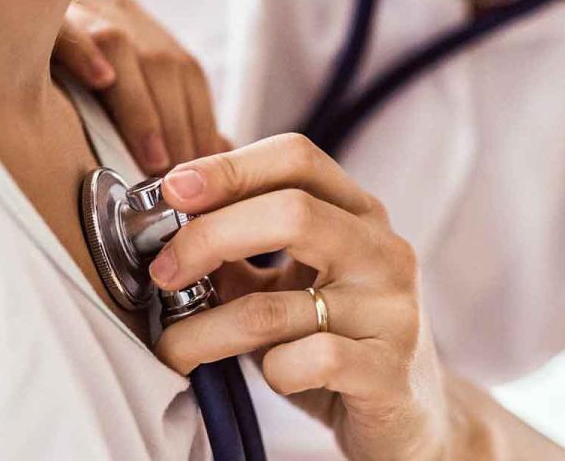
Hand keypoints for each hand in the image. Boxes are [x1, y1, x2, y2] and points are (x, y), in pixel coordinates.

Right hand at [53, 0, 225, 173]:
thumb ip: (165, 110)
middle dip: (178, 125)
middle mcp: (116, 11)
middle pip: (163, 63)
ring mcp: (77, 6)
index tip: (204, 171)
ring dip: (142, 108)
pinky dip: (84, 50)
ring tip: (153, 158)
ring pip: (121, 45)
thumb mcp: (119, 77)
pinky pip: (62, 24)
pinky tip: (100, 79)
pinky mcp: (35, 11)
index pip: (187, 74)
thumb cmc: (67, 62)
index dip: (200, 121)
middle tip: (181, 178)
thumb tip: (215, 148)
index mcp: (141, 27)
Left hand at [151, 134, 452, 459]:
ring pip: (278, 305)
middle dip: (209, 237)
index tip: (171, 191)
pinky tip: (272, 374)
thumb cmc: (332, 337)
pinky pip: (308, 361)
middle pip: (291, 212)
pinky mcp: (389, 372)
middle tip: (163, 271)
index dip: (228, 167)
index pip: (296, 157)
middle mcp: (382, 250)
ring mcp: (392, 310)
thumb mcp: (284, 283)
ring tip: (174, 345)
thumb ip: (235, 251)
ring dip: (206, 329)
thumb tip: (163, 221)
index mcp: (356, 213)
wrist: (408, 413)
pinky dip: (272, 371)